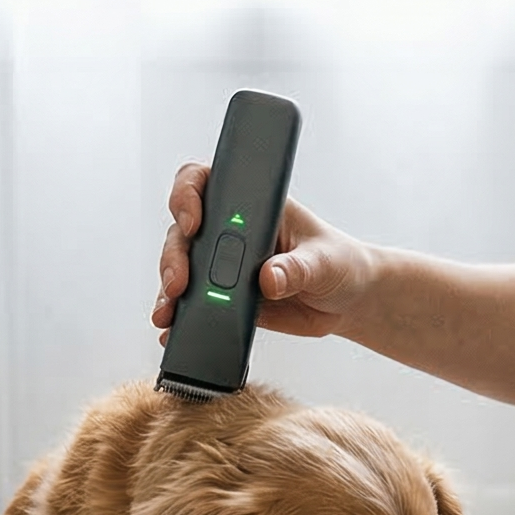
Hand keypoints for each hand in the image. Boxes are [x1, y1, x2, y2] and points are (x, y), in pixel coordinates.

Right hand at [154, 162, 379, 341]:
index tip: (193, 223)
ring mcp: (223, 266)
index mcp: (253, 206)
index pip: (204, 183)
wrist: (346, 302)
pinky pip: (193, 305)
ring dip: (169, 291)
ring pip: (181, 269)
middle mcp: (231, 232)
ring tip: (168, 313)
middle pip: (183, 233)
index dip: (188, 196)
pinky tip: (172, 331)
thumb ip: (297, 268)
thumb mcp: (325, 262)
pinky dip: (179, 318)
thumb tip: (268, 279)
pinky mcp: (224, 299)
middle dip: (174, 256)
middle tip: (180, 284)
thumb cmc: (339, 263)